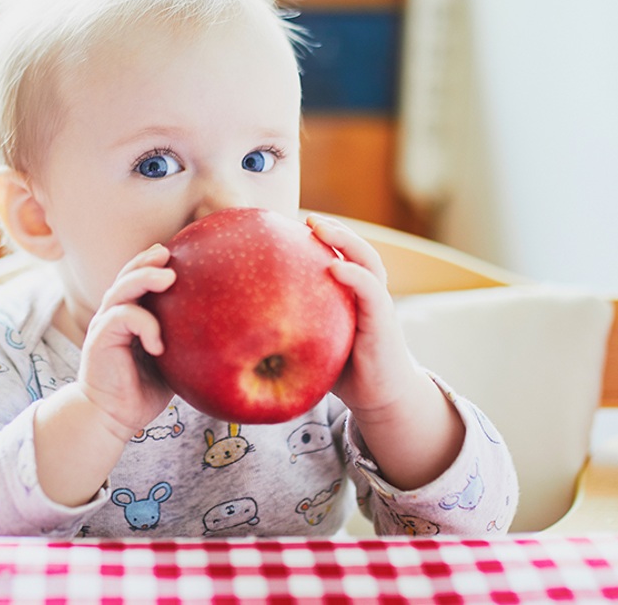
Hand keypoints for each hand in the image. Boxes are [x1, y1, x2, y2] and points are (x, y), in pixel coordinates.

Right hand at [74, 243, 176, 442]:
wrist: (111, 418)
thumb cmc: (143, 390)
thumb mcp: (171, 361)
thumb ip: (183, 341)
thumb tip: (226, 329)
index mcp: (129, 315)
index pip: (138, 279)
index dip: (153, 263)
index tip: (178, 252)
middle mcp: (114, 314)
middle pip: (127, 276)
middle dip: (147, 261)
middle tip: (169, 252)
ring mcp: (105, 325)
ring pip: (121, 290)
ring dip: (143, 278)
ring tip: (168, 277)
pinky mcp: (99, 340)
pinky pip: (121, 318)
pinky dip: (143, 324)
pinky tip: (159, 344)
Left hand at [306, 214, 464, 489]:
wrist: (381, 399)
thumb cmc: (341, 371)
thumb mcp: (312, 344)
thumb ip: (288, 328)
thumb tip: (233, 325)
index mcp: (351, 295)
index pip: (339, 256)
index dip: (320, 238)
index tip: (291, 224)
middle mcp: (367, 293)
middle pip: (355, 249)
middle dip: (334, 229)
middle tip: (306, 217)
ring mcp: (378, 305)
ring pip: (367, 261)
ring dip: (346, 240)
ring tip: (319, 227)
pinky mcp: (384, 322)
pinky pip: (372, 291)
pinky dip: (355, 275)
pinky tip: (335, 267)